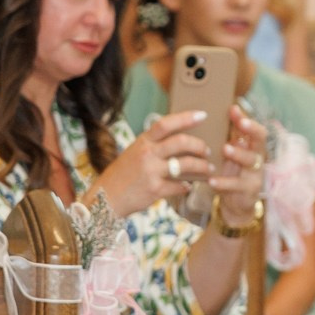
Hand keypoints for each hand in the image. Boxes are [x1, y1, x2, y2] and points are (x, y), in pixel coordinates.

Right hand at [95, 111, 213, 218]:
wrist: (105, 199)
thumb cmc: (123, 174)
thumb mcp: (135, 152)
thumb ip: (154, 145)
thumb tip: (180, 139)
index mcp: (143, 142)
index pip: (165, 124)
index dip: (186, 117)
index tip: (203, 115)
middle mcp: (147, 154)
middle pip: (181, 142)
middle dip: (200, 146)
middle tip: (207, 151)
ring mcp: (151, 172)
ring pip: (186, 164)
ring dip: (202, 166)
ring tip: (208, 169)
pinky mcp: (155, 189)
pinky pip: (180, 186)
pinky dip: (187, 186)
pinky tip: (189, 186)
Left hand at [200, 110, 268, 224]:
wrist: (235, 205)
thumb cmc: (230, 175)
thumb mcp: (228, 157)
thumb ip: (225, 140)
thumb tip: (207, 119)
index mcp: (251, 146)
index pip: (252, 128)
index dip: (245, 118)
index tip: (233, 108)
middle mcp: (257, 157)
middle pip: (260, 140)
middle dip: (251, 129)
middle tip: (241, 123)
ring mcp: (255, 174)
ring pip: (251, 160)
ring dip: (239, 153)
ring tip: (226, 149)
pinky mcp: (249, 190)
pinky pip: (238, 184)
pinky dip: (224, 182)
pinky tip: (212, 180)